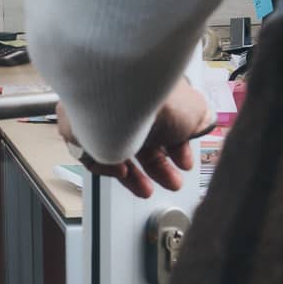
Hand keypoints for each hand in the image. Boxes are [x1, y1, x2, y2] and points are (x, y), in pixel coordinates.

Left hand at [56, 79, 214, 199]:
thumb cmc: (154, 96)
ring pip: (118, 150)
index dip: (178, 148)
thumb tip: (203, 123)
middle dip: (159, 167)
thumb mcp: (194, 111)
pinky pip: (94, 155)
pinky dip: (109, 166)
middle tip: (171, 182)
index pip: (166, 124)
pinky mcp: (79, 131)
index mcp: (153, 94)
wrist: (118, 99)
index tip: (184, 163)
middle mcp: (127, 103)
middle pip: (143, 141)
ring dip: (135, 175)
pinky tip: (122, 171)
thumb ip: (200, 120)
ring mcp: (102, 116)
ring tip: (146, 190)